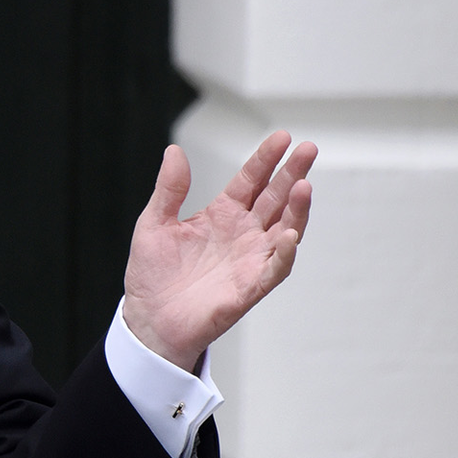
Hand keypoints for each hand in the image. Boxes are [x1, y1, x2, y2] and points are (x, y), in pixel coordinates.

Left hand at [122, 132, 315, 371]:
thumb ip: (169, 189)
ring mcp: (250, 259)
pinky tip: (290, 235)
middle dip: (292, 174)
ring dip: (297, 209)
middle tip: (309, 149)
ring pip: (284, 229)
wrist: (149, 320)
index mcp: (221, 214)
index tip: (282, 137)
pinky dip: (285, 253)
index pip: (250, 180)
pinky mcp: (250, 287)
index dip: (265, 159)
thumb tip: (174, 151)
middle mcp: (243, 233)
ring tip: (304, 185)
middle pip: (275, 198)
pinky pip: (275, 268)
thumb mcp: (154, 223)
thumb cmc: (153, 274)